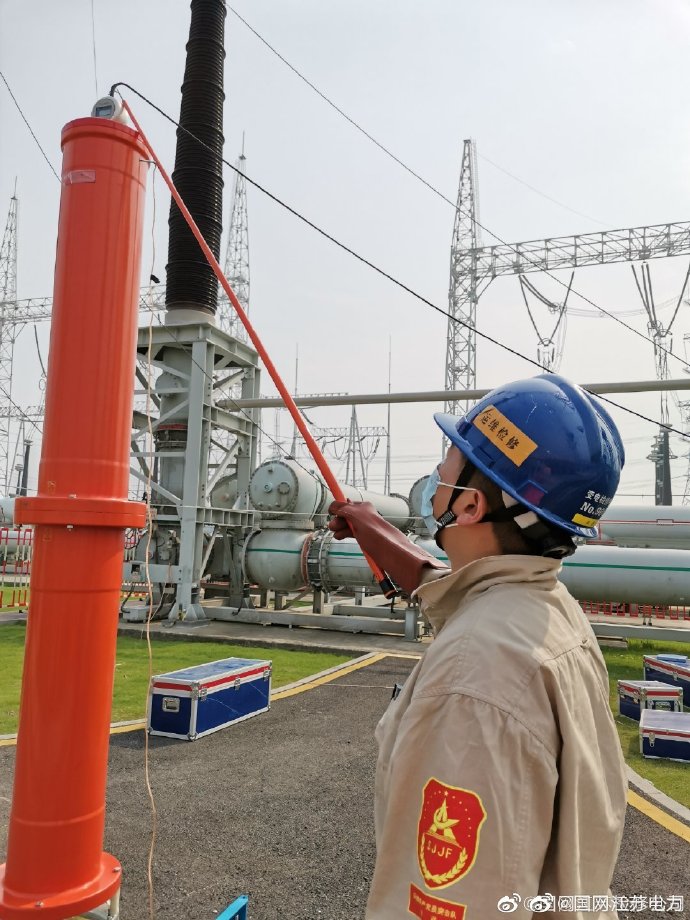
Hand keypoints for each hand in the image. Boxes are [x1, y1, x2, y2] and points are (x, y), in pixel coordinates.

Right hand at [328, 500, 447, 594]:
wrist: (394, 554)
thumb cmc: (379, 536)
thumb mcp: (358, 519)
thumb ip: (344, 510)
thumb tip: (332, 505)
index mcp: (364, 508)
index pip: (346, 503)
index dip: (337, 507)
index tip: (329, 511)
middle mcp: (366, 516)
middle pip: (346, 515)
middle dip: (338, 520)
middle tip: (332, 527)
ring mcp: (366, 529)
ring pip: (349, 526)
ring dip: (341, 529)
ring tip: (336, 535)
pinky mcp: (367, 540)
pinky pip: (354, 535)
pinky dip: (346, 536)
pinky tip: (341, 538)